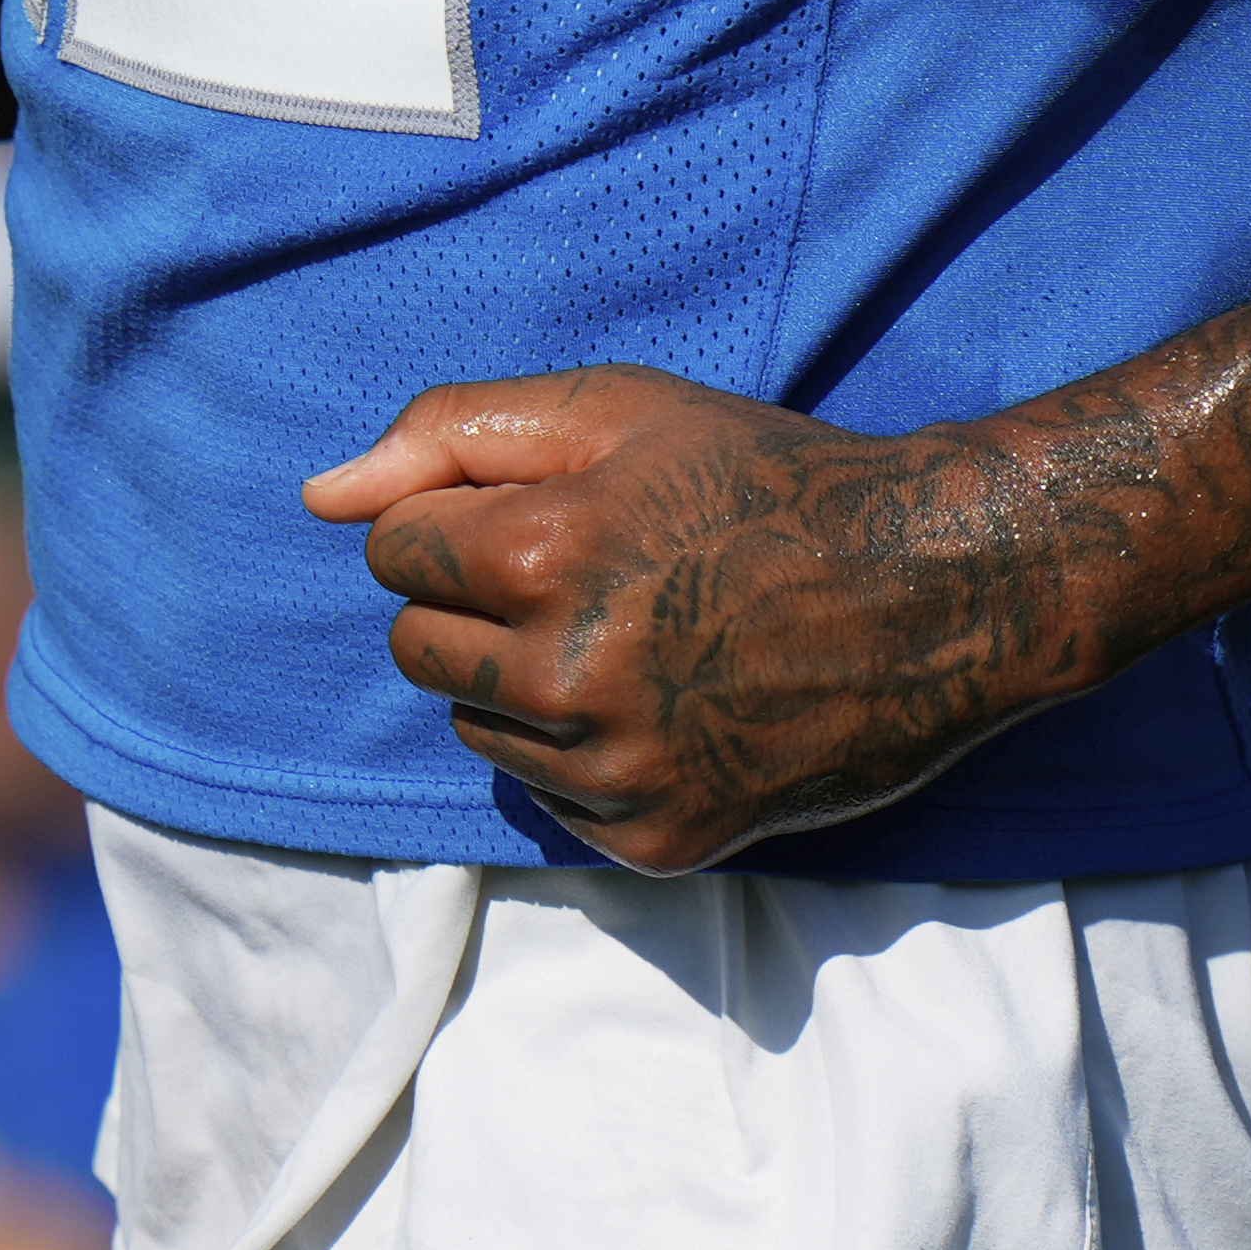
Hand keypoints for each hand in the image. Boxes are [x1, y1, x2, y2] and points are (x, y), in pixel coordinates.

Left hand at [305, 366, 1085, 873]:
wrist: (934, 594)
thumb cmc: (766, 478)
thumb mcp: (618, 408)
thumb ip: (452, 432)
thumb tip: (317, 494)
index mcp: (545, 553)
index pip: (393, 551)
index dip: (463, 522)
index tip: (544, 514)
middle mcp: (569, 676)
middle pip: (415, 652)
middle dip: (474, 607)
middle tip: (583, 574)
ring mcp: (616, 772)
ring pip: (476, 728)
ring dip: (524, 683)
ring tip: (636, 636)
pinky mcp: (659, 841)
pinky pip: (551, 801)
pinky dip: (587, 756)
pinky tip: (672, 703)